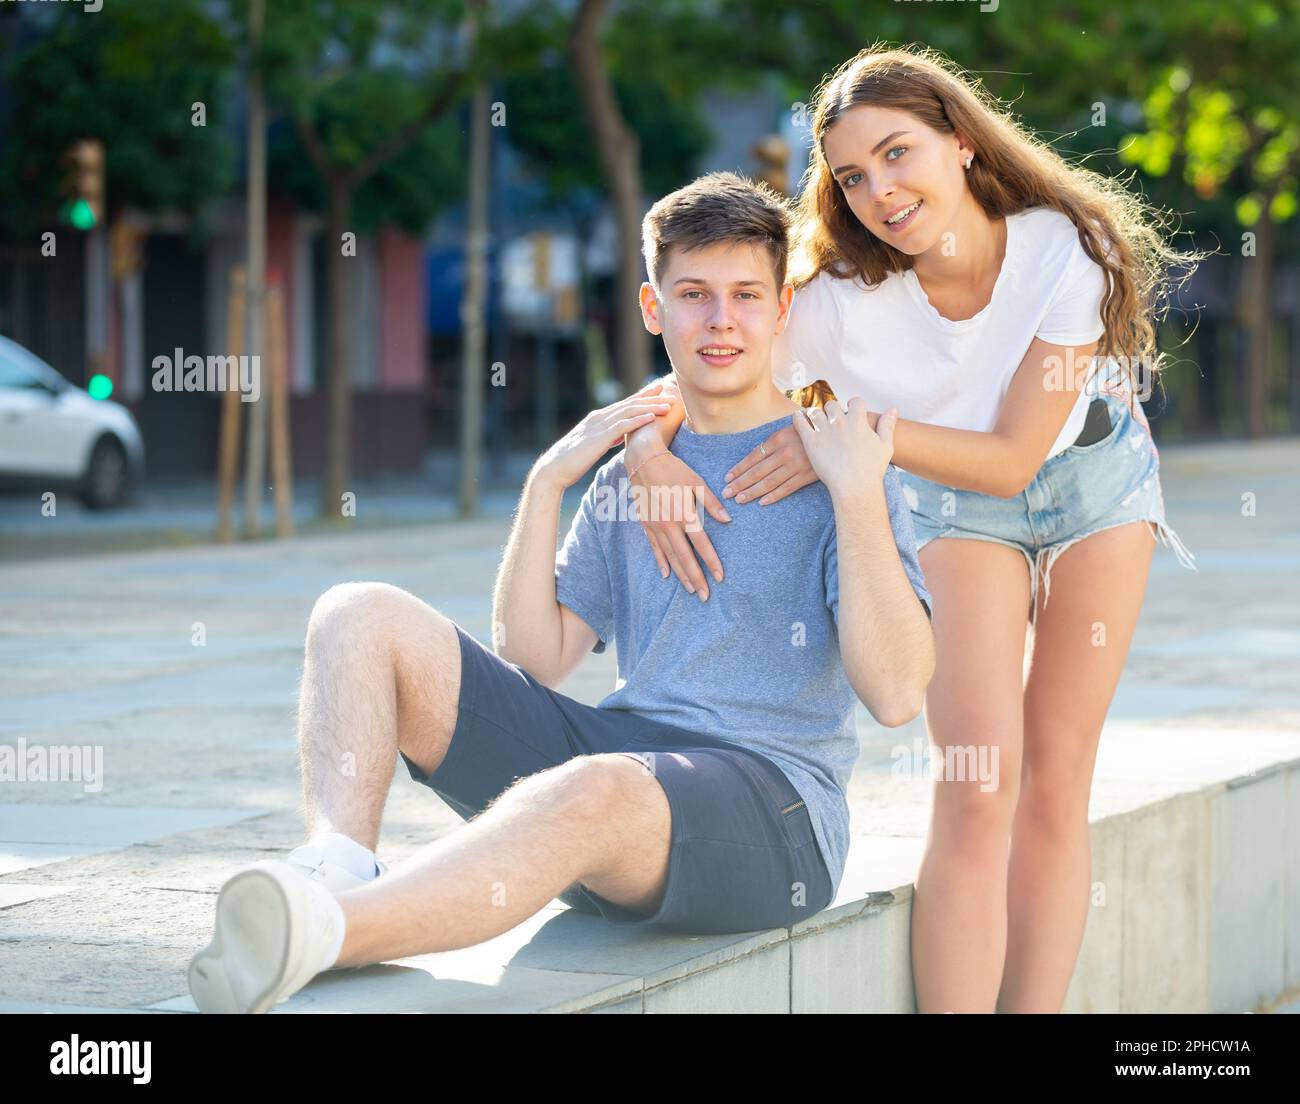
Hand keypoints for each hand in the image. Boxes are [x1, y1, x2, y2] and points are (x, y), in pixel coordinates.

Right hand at [533, 385, 672, 490]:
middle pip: (629, 403)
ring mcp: (599, 426)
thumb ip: (606, 438)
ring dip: (650, 407)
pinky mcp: (599, 438)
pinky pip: (622, 426)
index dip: (641, 396)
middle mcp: (598, 418)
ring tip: (668, 405)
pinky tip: (652, 417)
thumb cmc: (571, 461)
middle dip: (649, 396)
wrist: (553, 469)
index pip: (623, 404)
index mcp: (597, 419)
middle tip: (667, 390)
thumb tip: (619, 436)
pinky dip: (638, 420)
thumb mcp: (593, 445)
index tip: (656, 391)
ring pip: (629, 412)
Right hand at [629, 450, 730, 599]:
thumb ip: (711, 502)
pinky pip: (654, 548)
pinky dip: (661, 562)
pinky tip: (667, 575)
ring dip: (681, 575)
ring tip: (691, 590)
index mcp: (684, 513)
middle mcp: (668, 523)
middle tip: (705, 596)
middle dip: (696, 578)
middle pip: (684, 557)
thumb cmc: (674, 469)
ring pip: (669, 556)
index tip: (720, 577)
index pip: (701, 543)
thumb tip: (727, 520)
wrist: (643, 461)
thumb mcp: (696, 481)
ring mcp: (655, 526)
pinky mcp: (646, 524)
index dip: (711, 561)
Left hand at [722, 422, 820, 505]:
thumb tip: (753, 457)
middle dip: (740, 483)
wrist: (836, 435)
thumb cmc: (809, 432)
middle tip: (727, 493)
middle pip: (757, 471)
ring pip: (769, 482)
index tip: (727, 478)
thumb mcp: (789, 430)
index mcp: (778, 438)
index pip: (753, 457)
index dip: (739, 469)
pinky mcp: (807, 475)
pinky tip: (762, 502)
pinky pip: (787, 488)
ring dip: (752, 492)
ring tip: (739, 500)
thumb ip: (773, 443)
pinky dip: (773, 496)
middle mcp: (785, 452)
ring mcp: (796, 465)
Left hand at [790, 398, 896, 500]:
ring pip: (815, 411)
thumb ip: (887, 425)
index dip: (853, 406)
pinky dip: (798, 418)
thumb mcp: (886, 445)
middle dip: (832, 410)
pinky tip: (798, 418)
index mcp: (858, 420)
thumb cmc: (872, 469)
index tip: (851, 412)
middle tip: (831, 420)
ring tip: (814, 419)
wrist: (855, 486)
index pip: (855, 402)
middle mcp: (840, 421)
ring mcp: (824, 430)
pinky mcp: (811, 441)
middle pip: (832, 405)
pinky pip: (800, 422)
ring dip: (815, 414)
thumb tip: (893, 409)